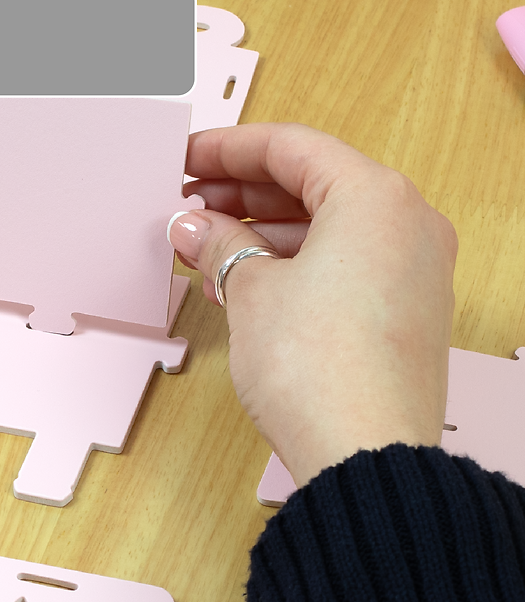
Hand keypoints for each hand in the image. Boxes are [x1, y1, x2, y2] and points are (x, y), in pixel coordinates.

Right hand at [168, 123, 456, 486]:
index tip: (187, 159)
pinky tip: (245, 282)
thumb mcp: (250, 291)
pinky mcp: (406, 313)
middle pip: (313, 185)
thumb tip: (194, 227)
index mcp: (376, 197)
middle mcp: (408, 224)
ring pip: (328, 228)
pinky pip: (344, 265)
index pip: (292, 148)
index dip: (228, 151)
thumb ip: (219, 244)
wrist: (363, 454)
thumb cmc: (318, 369)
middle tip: (190, 203)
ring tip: (206, 247)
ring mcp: (414, 271)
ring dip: (263, 233)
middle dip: (243, 194)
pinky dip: (293, 264)